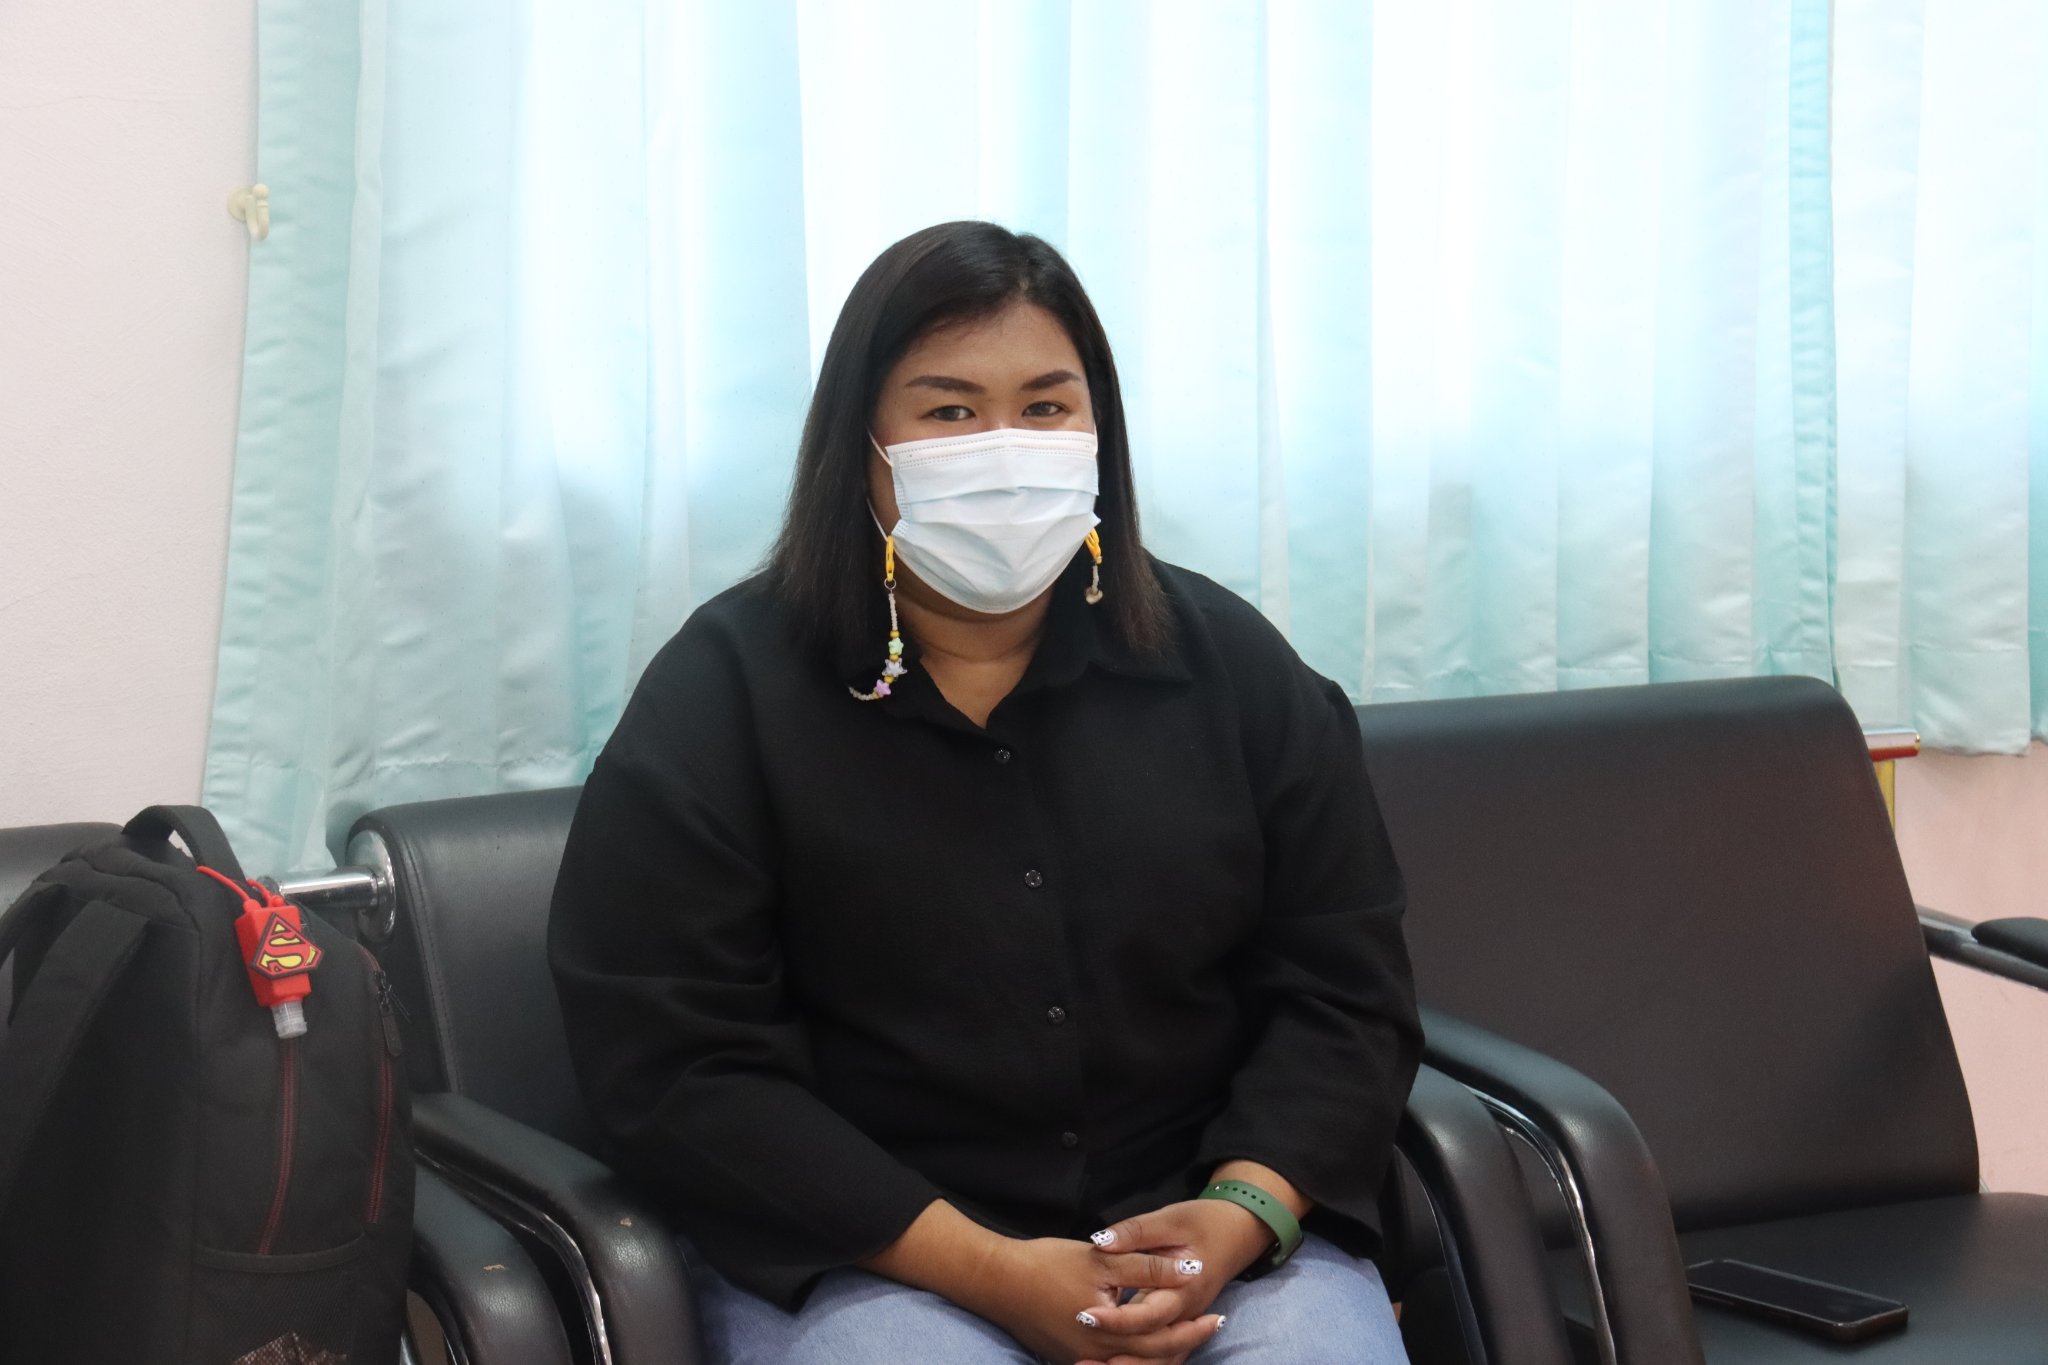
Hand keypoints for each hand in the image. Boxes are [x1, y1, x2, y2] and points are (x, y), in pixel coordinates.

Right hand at [960, 1234, 1221, 1364]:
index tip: (1217, 1315)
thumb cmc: (1047, 1264)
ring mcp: (1080, 1358)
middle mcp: (1097, 1354)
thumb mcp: (1103, 1258)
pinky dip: (1134, 1357)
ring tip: (1182, 1336)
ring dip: (1161, 1354)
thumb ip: (1149, 1267)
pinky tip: (1142, 1341)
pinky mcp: (1067, 1356)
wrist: (996, 1280)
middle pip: (1153, 1360)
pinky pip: (1111, 1364)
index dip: (1193, 1328)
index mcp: (1110, 1331)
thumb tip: (1192, 1268)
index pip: (1164, 1339)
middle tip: (1210, 1326)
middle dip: (1184, 1344)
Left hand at [1072, 1198, 1276, 1364]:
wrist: (1237, 1231)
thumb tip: (1101, 1242)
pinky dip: (1137, 1359)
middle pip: (1152, 1347)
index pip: (1147, 1315)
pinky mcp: (1178, 1321)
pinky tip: (1109, 1361)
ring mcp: (1183, 1320)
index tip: (1084, 1315)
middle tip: (1078, 1357)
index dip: (1116, 1319)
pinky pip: (1160, 1351)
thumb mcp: (1169, 1219)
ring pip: (1158, 1356)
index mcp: (1184, 1290)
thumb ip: (1135, 1232)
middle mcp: (1185, 1313)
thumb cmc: (1203, 1222)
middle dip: (1115, 1356)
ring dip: (1126, 1364)